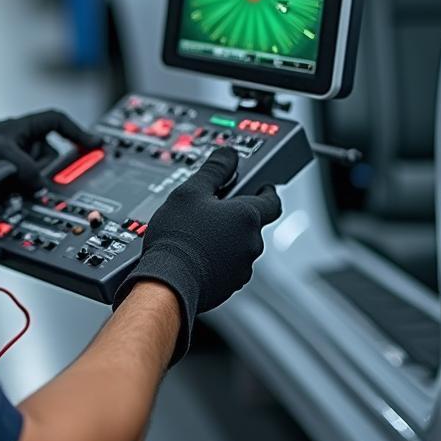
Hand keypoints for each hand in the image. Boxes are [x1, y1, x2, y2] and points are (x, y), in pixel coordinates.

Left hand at [0, 110, 99, 233]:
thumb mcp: (5, 158)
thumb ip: (32, 170)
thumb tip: (42, 187)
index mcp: (14, 129)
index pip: (54, 121)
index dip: (76, 132)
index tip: (94, 146)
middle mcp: (10, 146)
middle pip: (47, 155)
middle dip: (49, 170)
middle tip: (47, 181)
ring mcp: (3, 169)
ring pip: (35, 179)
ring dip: (32, 188)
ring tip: (19, 193)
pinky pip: (20, 196)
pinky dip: (21, 201)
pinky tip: (13, 206)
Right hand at [111, 146, 281, 363]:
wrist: (168, 282)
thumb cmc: (179, 237)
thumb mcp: (191, 190)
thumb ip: (215, 169)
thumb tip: (228, 154)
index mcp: (248, 217)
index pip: (272, 200)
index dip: (267, 190)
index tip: (261, 186)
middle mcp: (251, 243)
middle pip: (252, 223)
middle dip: (236, 215)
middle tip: (211, 208)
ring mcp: (242, 267)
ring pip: (240, 245)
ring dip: (227, 238)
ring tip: (198, 232)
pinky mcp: (229, 286)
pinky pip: (229, 265)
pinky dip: (218, 258)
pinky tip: (196, 253)